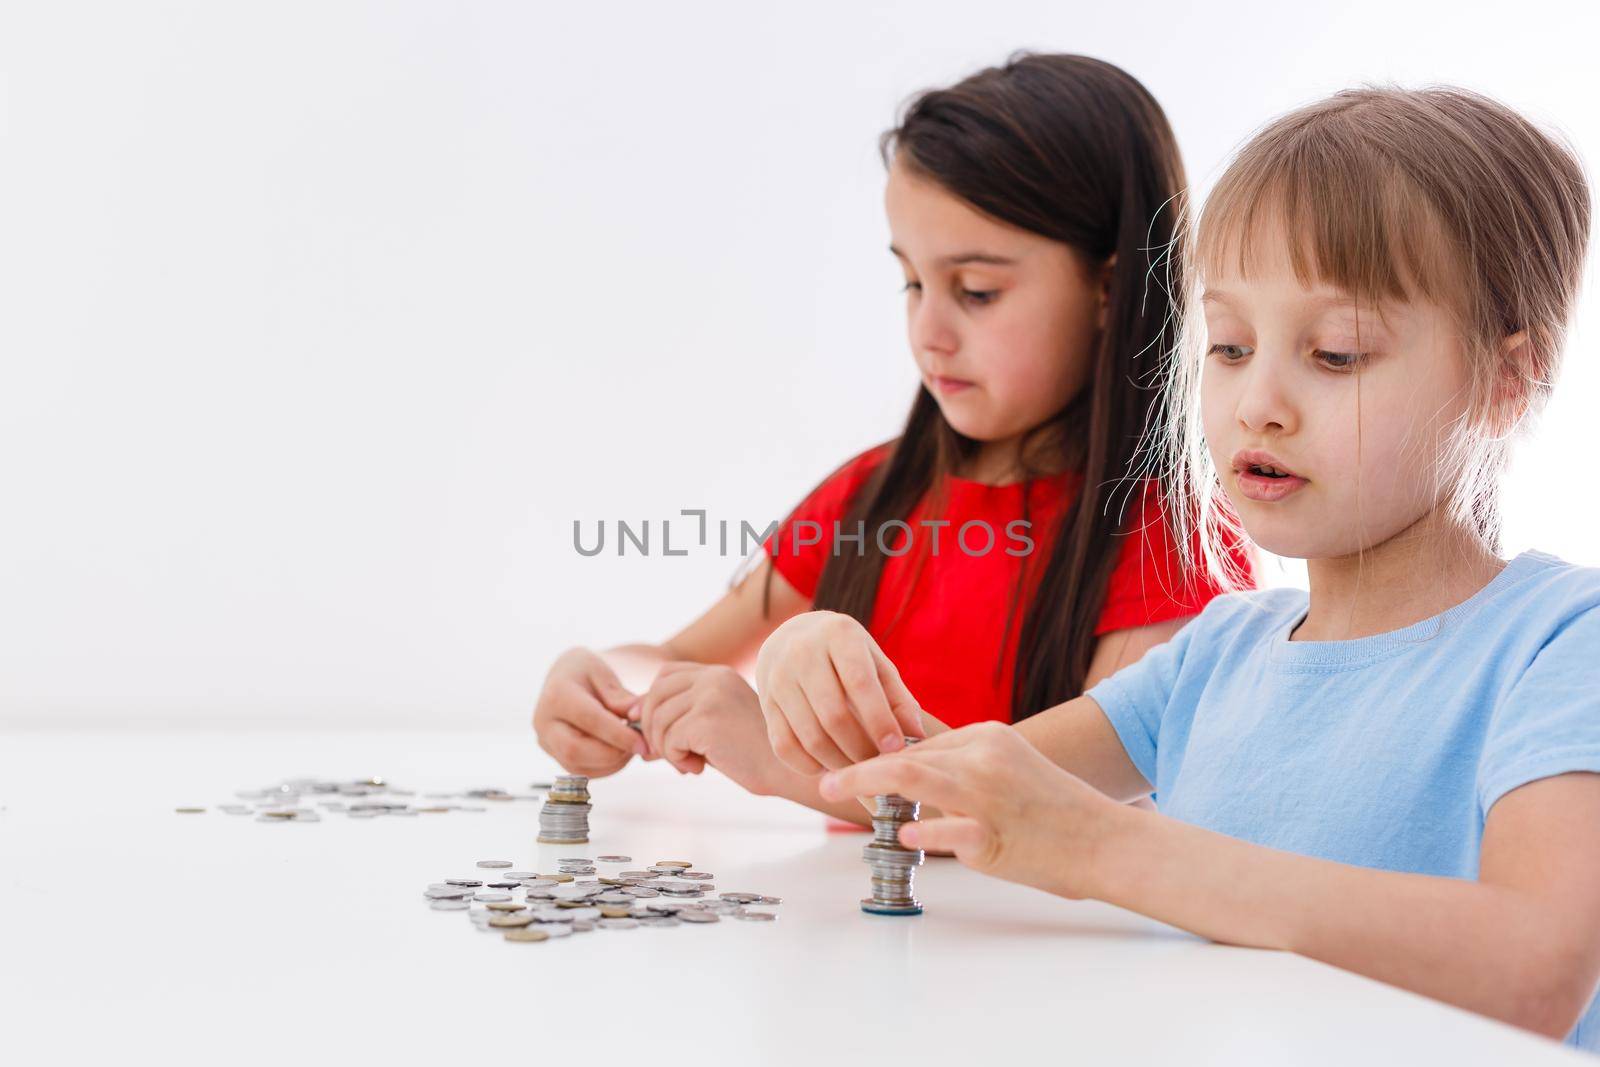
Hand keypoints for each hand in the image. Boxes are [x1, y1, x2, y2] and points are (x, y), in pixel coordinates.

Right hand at [532, 647, 646, 776]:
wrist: (564, 678)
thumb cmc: (587, 673)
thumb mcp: (605, 674)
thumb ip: (620, 697)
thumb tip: (639, 716)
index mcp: (557, 694)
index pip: (590, 720)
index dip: (619, 735)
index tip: (643, 743)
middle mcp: (544, 721)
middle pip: (575, 750)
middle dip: (612, 754)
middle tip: (639, 746)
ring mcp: (546, 741)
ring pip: (578, 765)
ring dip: (611, 763)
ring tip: (631, 746)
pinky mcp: (554, 755)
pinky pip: (581, 772)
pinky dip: (606, 767)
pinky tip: (620, 752)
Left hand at [635, 663, 783, 795]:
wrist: (787, 770)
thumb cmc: (752, 752)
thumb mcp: (714, 724)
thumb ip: (680, 715)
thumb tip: (629, 718)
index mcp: (717, 673)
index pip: (665, 676)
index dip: (650, 702)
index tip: (651, 731)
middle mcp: (713, 677)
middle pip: (654, 695)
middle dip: (651, 729)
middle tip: (669, 755)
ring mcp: (710, 695)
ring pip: (658, 720)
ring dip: (665, 749)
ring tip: (689, 764)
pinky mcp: (707, 719)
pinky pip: (669, 740)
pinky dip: (676, 759)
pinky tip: (699, 768)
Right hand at [754, 610, 923, 773]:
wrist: (792, 637)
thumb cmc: (846, 655)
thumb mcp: (876, 662)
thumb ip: (897, 697)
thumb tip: (915, 735)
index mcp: (838, 634)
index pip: (859, 683)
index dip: (879, 720)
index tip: (895, 748)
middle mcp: (801, 651)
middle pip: (833, 716)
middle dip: (860, 749)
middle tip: (878, 766)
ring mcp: (777, 677)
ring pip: (809, 736)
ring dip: (838, 762)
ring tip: (858, 769)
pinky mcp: (764, 702)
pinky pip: (784, 746)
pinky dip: (809, 766)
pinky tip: (829, 766)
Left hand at [817, 722, 1122, 899]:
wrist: (1103, 839)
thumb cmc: (1053, 808)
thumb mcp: (1009, 766)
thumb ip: (963, 766)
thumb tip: (909, 773)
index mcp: (986, 737)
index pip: (918, 743)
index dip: (878, 758)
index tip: (850, 770)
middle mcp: (983, 758)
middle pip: (905, 756)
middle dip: (858, 768)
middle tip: (825, 781)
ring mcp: (987, 796)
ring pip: (914, 778)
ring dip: (866, 785)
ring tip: (836, 795)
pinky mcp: (992, 836)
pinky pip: (942, 829)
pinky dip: (915, 830)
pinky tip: (899, 833)